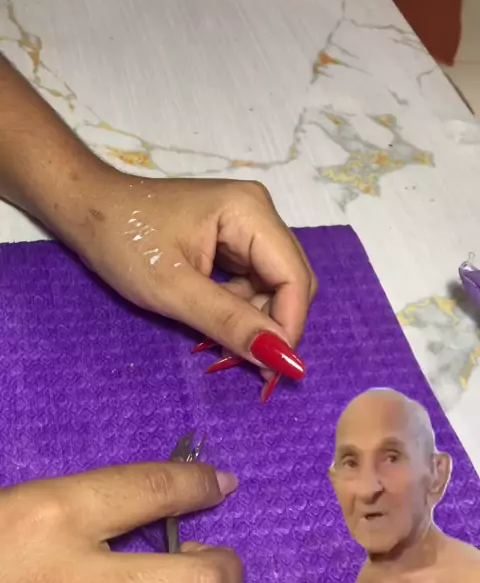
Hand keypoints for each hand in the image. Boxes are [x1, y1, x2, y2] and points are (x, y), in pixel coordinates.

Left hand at [61, 171, 316, 393]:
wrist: (87, 210)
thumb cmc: (124, 242)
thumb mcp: (175, 290)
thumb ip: (231, 323)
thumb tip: (285, 361)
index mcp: (250, 212)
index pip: (294, 278)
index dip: (289, 327)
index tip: (272, 372)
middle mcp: (258, 213)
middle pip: (290, 281)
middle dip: (274, 326)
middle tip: (248, 366)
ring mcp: (247, 224)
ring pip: (273, 286)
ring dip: (256, 321)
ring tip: (222, 347)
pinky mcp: (233, 238)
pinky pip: (254, 281)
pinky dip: (242, 309)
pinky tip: (217, 326)